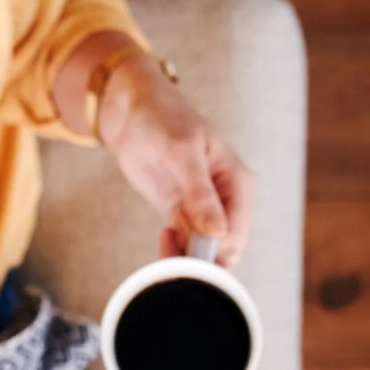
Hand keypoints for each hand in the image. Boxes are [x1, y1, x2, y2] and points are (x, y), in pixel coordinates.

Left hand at [100, 55, 257, 266]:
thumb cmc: (162, 119)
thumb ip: (200, 194)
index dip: (215, 250)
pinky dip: (175, 250)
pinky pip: (186, 247)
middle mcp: (227, 201)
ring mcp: (204, 210)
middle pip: (226, 249)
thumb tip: (218, 232)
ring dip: (186, 257)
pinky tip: (164, 234)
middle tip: (173, 244)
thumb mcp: (181, 152)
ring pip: (206, 253)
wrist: (131, 111)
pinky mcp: (182, 215)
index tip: (188, 248)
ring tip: (166, 236)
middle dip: (202, 258)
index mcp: (238, 183)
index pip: (237, 233)